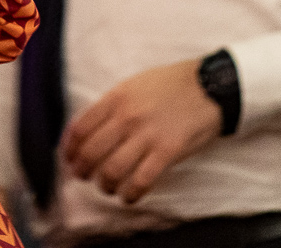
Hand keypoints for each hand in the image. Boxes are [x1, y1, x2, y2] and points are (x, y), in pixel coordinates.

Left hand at [61, 59, 221, 204]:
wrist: (210, 86)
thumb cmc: (171, 84)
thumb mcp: (134, 84)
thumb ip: (111, 105)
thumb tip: (89, 129)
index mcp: (116, 98)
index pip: (81, 128)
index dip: (70, 149)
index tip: (70, 158)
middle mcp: (127, 117)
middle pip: (91, 153)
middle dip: (82, 170)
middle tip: (83, 176)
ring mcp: (147, 136)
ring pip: (112, 171)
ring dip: (105, 184)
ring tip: (107, 186)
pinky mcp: (167, 152)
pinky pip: (141, 181)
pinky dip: (130, 194)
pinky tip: (128, 195)